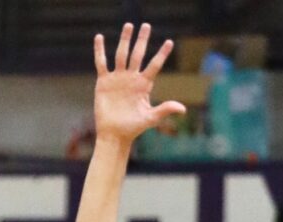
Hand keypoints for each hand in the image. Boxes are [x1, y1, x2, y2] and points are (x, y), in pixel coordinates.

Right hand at [94, 23, 185, 142]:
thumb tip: (183, 109)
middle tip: (146, 25)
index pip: (155, 65)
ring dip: (125, 40)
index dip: (162, 54)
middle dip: (142, 40)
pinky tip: (99, 38)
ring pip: (122, 54)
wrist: (114, 135)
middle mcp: (132, 78)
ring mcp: (118, 78)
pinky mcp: (104, 82)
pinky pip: (101, 63)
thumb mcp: (150, 118)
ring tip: (128, 25)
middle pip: (138, 54)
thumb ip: (165, 109)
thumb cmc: (133, 128)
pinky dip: (100, 51)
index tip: (169, 42)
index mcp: (144, 84)